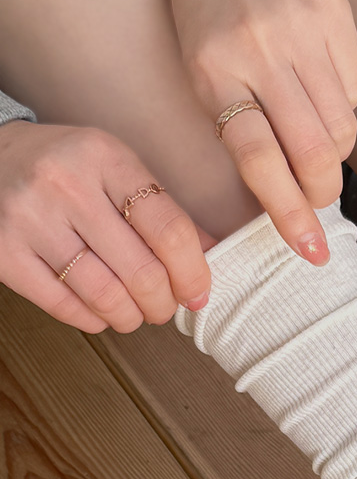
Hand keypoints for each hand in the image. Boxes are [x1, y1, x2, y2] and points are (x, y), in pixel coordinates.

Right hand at [0, 121, 210, 332]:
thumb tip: (213, 257)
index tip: (198, 294)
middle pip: (141, 271)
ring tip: (135, 313)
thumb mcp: (118, 170)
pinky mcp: (4, 253)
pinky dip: (93, 319)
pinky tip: (101, 312)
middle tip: (164, 307)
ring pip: (104, 295)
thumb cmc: (67, 168)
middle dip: (163, 304)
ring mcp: (30, 220)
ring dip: (131, 317)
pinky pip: (64, 306)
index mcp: (105, 158)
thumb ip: (163, 211)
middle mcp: (66, 186)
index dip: (193, 274)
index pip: (169, 230)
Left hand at [141, 0, 356, 264]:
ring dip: (333, 153)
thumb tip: (283, 194)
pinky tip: (320, 90)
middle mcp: (262, 47)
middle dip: (322, 191)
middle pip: (314, 149)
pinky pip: (355, 87)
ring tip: (314, 145)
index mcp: (215, 69)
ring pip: (342, 125)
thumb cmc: (204, 10)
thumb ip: (237, 125)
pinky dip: (342, 106)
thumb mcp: (199, 69)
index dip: (288, 212)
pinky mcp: (336, 10)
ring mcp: (304, 26)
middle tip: (318, 202)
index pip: (260, 159)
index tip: (308, 249)